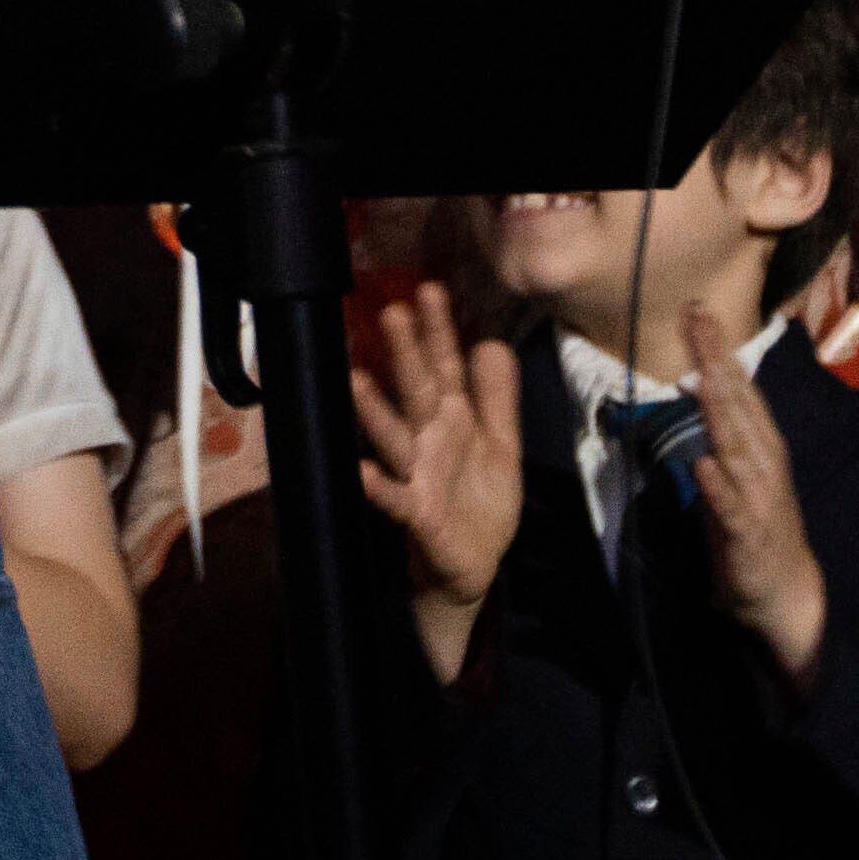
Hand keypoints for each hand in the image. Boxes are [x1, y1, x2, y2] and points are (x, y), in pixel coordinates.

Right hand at [351, 283, 521, 684]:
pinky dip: (378, 486)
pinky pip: (394, 498)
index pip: (445, 368)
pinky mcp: (416, 513)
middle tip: (389, 313)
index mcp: (452, 422)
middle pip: (416, 392)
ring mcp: (417, 475)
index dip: (439, 332)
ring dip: (374, 412)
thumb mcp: (502, 447)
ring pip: (394, 437)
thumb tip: (494, 344)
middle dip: (404, 355)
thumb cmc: (480, 504)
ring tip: (356, 380)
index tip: (429, 290)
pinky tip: (360, 472)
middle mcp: (428, 440)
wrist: (473, 568)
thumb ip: (498, 399)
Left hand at [683, 303, 827, 691]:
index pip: (739, 388)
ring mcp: (757, 498)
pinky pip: (729, 507)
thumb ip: (722, 429)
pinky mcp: (745, 534)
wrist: (787, 592)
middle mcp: (763, 464)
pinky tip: (702, 464)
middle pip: (737, 405)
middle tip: (696, 317)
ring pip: (736, 448)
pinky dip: (717, 486)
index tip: (698, 311)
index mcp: (761, 446)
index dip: (719, 350)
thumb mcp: (737, 469)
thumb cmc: (756, 523)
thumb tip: (698, 384)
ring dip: (718, 413)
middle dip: (717, 361)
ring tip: (700, 376)